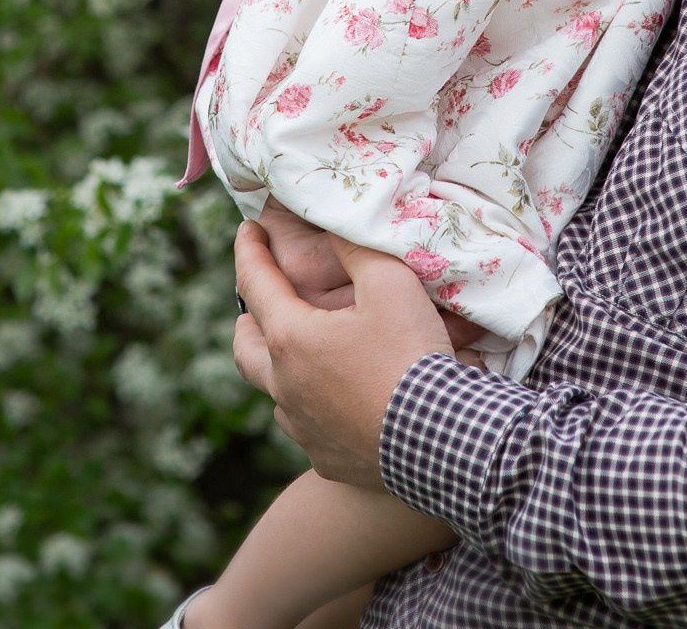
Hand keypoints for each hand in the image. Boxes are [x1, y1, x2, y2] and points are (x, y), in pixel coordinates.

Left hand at [232, 223, 451, 488]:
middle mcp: (284, 386)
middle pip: (244, 349)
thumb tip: (336, 226)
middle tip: (261, 309)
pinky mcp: (326, 459)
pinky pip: (309, 427)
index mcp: (291, 338)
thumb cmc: (412, 356)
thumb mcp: (391, 284)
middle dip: (249, 322)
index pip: (255, 283)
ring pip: (277, 392)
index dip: (250, 250)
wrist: (441, 440)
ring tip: (305, 355)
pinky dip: (315, 406)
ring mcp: (303, 428)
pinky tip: (339, 400)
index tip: (248, 231)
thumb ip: (356, 247)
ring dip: (283, 368)